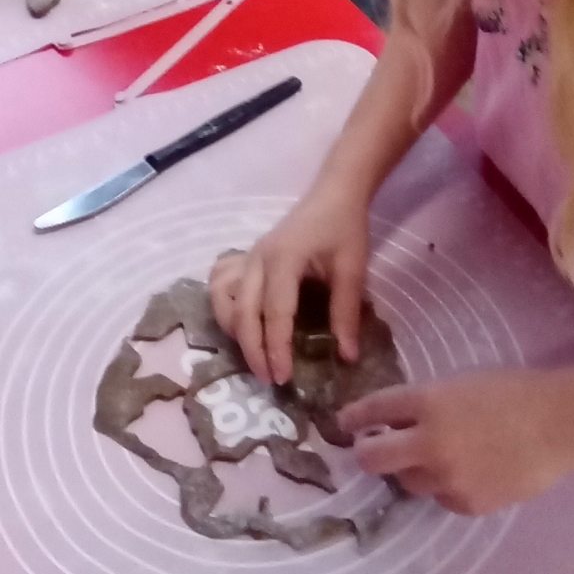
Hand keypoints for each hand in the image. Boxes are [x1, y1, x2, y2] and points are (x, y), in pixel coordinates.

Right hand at [209, 181, 370, 387]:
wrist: (334, 193)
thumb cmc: (345, 229)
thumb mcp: (352, 270)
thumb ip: (346, 313)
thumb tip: (347, 357)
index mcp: (283, 260)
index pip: (274, 313)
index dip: (276, 348)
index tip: (283, 377)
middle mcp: (257, 259)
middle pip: (243, 312)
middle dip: (253, 350)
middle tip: (269, 379)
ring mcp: (248, 257)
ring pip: (223, 298)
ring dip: (234, 330)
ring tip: (254, 354)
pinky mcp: (247, 257)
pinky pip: (221, 282)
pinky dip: (222, 304)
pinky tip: (238, 321)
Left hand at [342, 367, 573, 514]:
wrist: (559, 424)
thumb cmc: (513, 391)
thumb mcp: (461, 384)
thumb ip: (426, 403)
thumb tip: (396, 421)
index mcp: (427, 402)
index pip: (373, 410)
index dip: (353, 417)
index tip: (344, 422)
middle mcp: (429, 442)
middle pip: (372, 458)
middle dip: (365, 453)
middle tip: (370, 449)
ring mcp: (447, 477)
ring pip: (407, 482)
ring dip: (410, 469)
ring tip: (433, 457)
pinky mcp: (467, 504)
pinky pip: (441, 498)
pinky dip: (445, 486)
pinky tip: (467, 471)